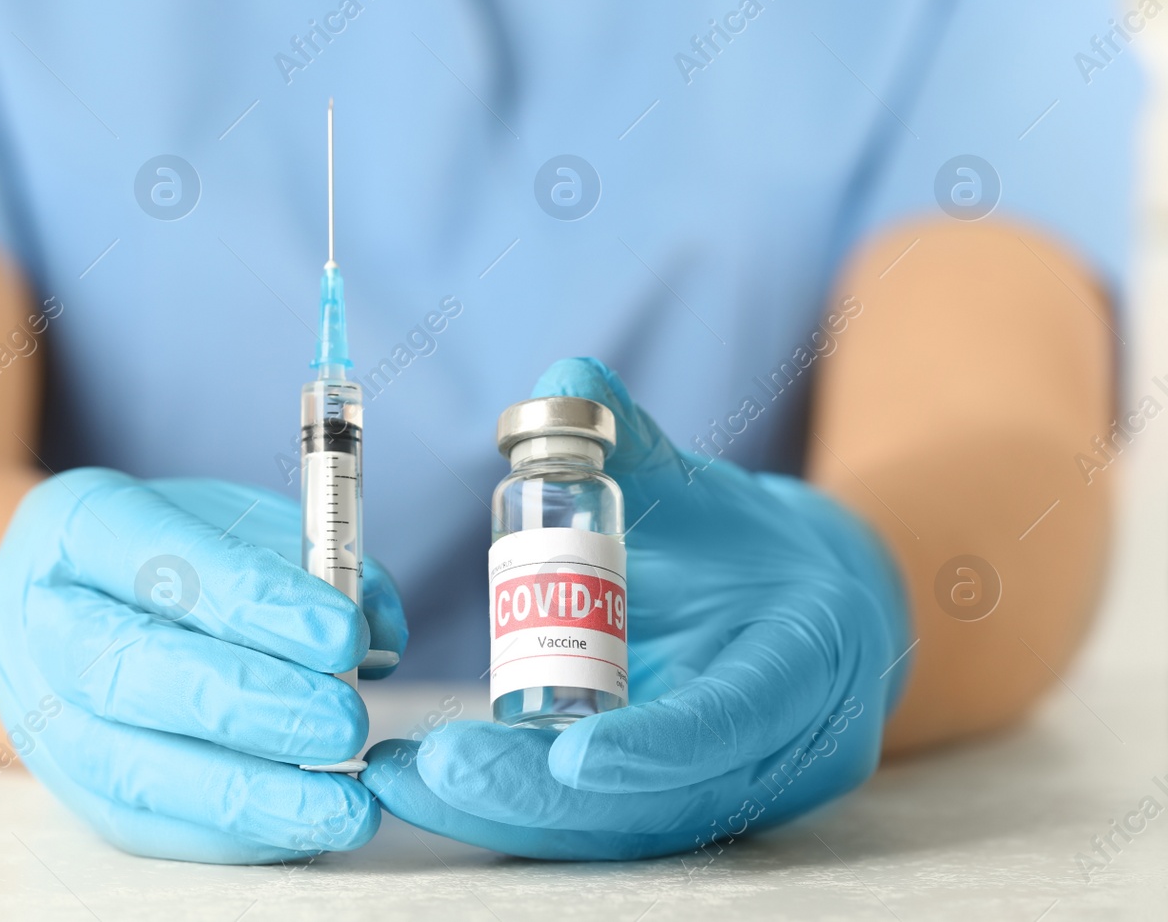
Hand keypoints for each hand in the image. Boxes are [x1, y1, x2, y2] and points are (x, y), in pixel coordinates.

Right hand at [0, 470, 407, 862]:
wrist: (69, 597)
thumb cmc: (168, 548)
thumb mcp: (240, 518)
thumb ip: (312, 557)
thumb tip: (377, 629)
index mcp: (77, 522)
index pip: (160, 560)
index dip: (252, 601)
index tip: (342, 634)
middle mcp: (36, 616)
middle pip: (128, 670)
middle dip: (250, 703)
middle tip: (345, 721)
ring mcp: (36, 708)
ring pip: (128, 766)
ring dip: (247, 793)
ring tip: (344, 804)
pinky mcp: (61, 781)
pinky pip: (139, 823)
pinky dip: (229, 833)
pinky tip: (301, 825)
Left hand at [362, 358, 910, 860]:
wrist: (802, 612)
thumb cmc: (744, 545)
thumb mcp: (699, 489)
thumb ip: (631, 440)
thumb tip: (563, 379)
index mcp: (805, 662)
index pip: (735, 717)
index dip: (658, 743)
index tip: (569, 754)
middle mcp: (780, 752)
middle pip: (659, 801)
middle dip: (541, 793)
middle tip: (434, 770)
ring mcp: (731, 796)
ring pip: (618, 827)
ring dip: (508, 812)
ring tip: (401, 779)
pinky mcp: (676, 813)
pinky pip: (595, 825)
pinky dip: (515, 809)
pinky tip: (431, 786)